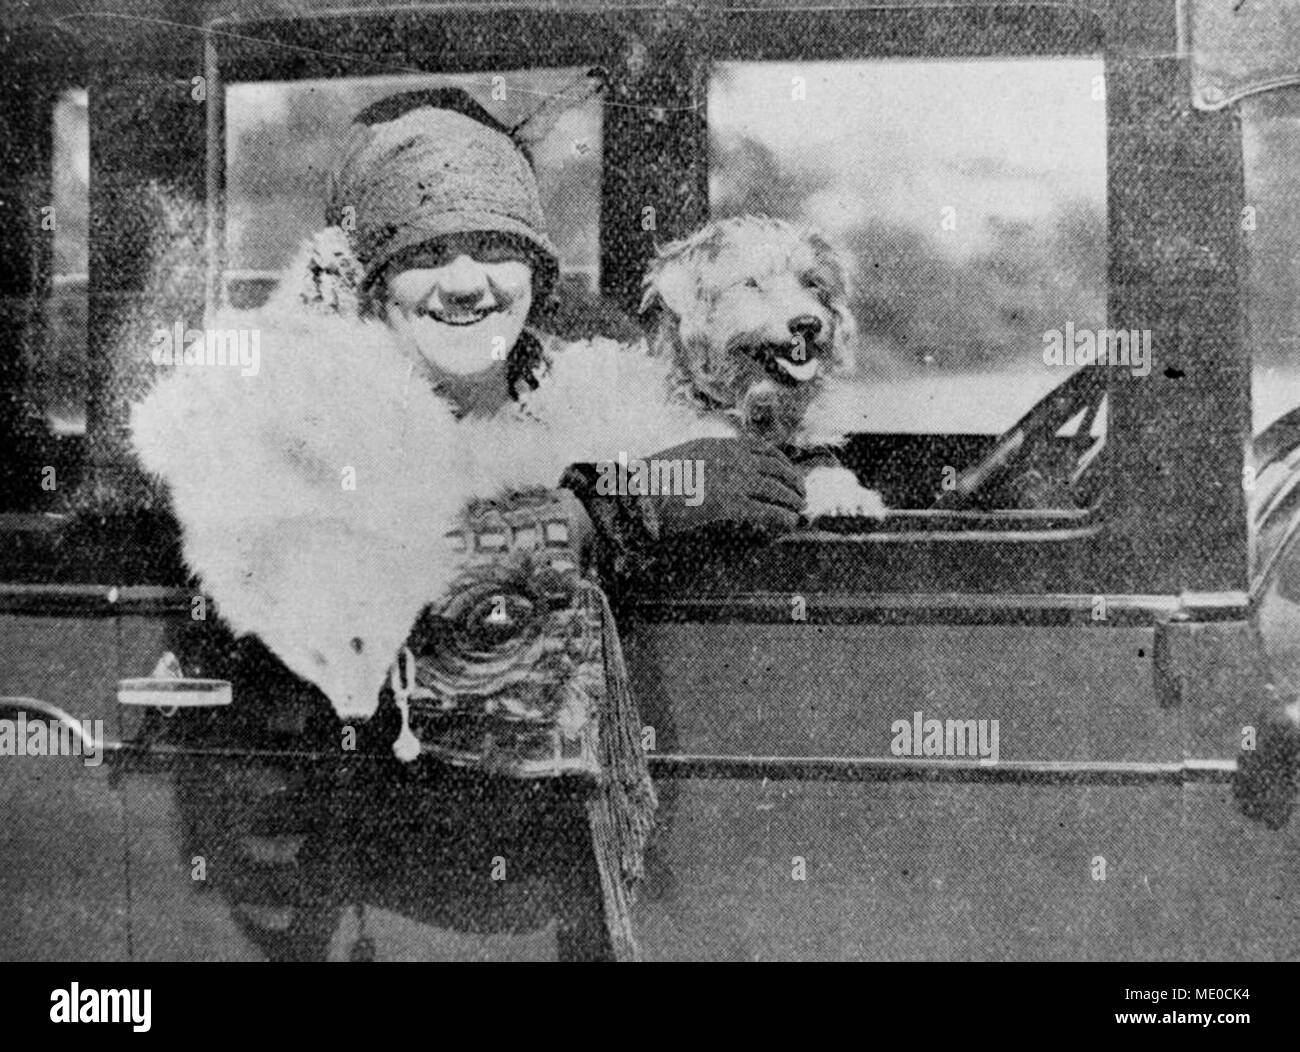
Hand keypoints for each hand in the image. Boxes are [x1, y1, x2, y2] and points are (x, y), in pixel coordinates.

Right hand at [645, 437, 804, 537]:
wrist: (636, 494)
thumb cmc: (653, 483)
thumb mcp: (683, 460)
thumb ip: (706, 462)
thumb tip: (721, 476)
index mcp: (718, 445)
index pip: (762, 448)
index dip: (782, 462)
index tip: (789, 473)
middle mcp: (729, 458)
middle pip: (776, 467)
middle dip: (794, 482)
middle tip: (801, 495)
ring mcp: (730, 479)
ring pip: (776, 489)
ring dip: (792, 501)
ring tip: (799, 511)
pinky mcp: (727, 504)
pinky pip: (766, 511)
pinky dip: (782, 517)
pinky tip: (789, 524)